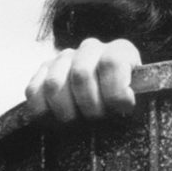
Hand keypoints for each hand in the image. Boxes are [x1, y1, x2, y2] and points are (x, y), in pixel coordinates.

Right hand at [25, 38, 141, 121]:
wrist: (106, 105)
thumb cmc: (124, 104)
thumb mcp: (137, 100)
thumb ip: (130, 98)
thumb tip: (125, 101)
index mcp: (119, 50)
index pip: (111, 62)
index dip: (115, 91)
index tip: (122, 108)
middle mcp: (91, 49)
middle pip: (81, 74)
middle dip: (90, 106)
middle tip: (97, 119)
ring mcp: (65, 58)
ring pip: (55, 83)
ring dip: (67, 111)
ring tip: (78, 121)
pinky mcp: (43, 72)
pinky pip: (34, 91)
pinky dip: (43, 111)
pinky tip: (57, 119)